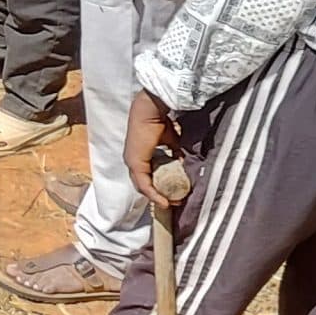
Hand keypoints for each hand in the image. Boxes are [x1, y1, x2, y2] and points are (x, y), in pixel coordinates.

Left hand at [124, 91, 181, 208]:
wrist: (150, 111)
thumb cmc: (159, 122)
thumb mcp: (170, 141)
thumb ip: (175, 152)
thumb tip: (183, 162)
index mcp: (139, 155)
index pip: (147, 176)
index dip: (160, 186)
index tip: (175, 193)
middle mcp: (133, 160)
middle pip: (144, 184)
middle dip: (160, 195)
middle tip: (176, 201)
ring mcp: (132, 162)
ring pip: (143, 187)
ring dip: (158, 197)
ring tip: (172, 203)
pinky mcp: (135, 163)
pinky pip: (144, 184)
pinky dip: (154, 194)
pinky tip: (164, 201)